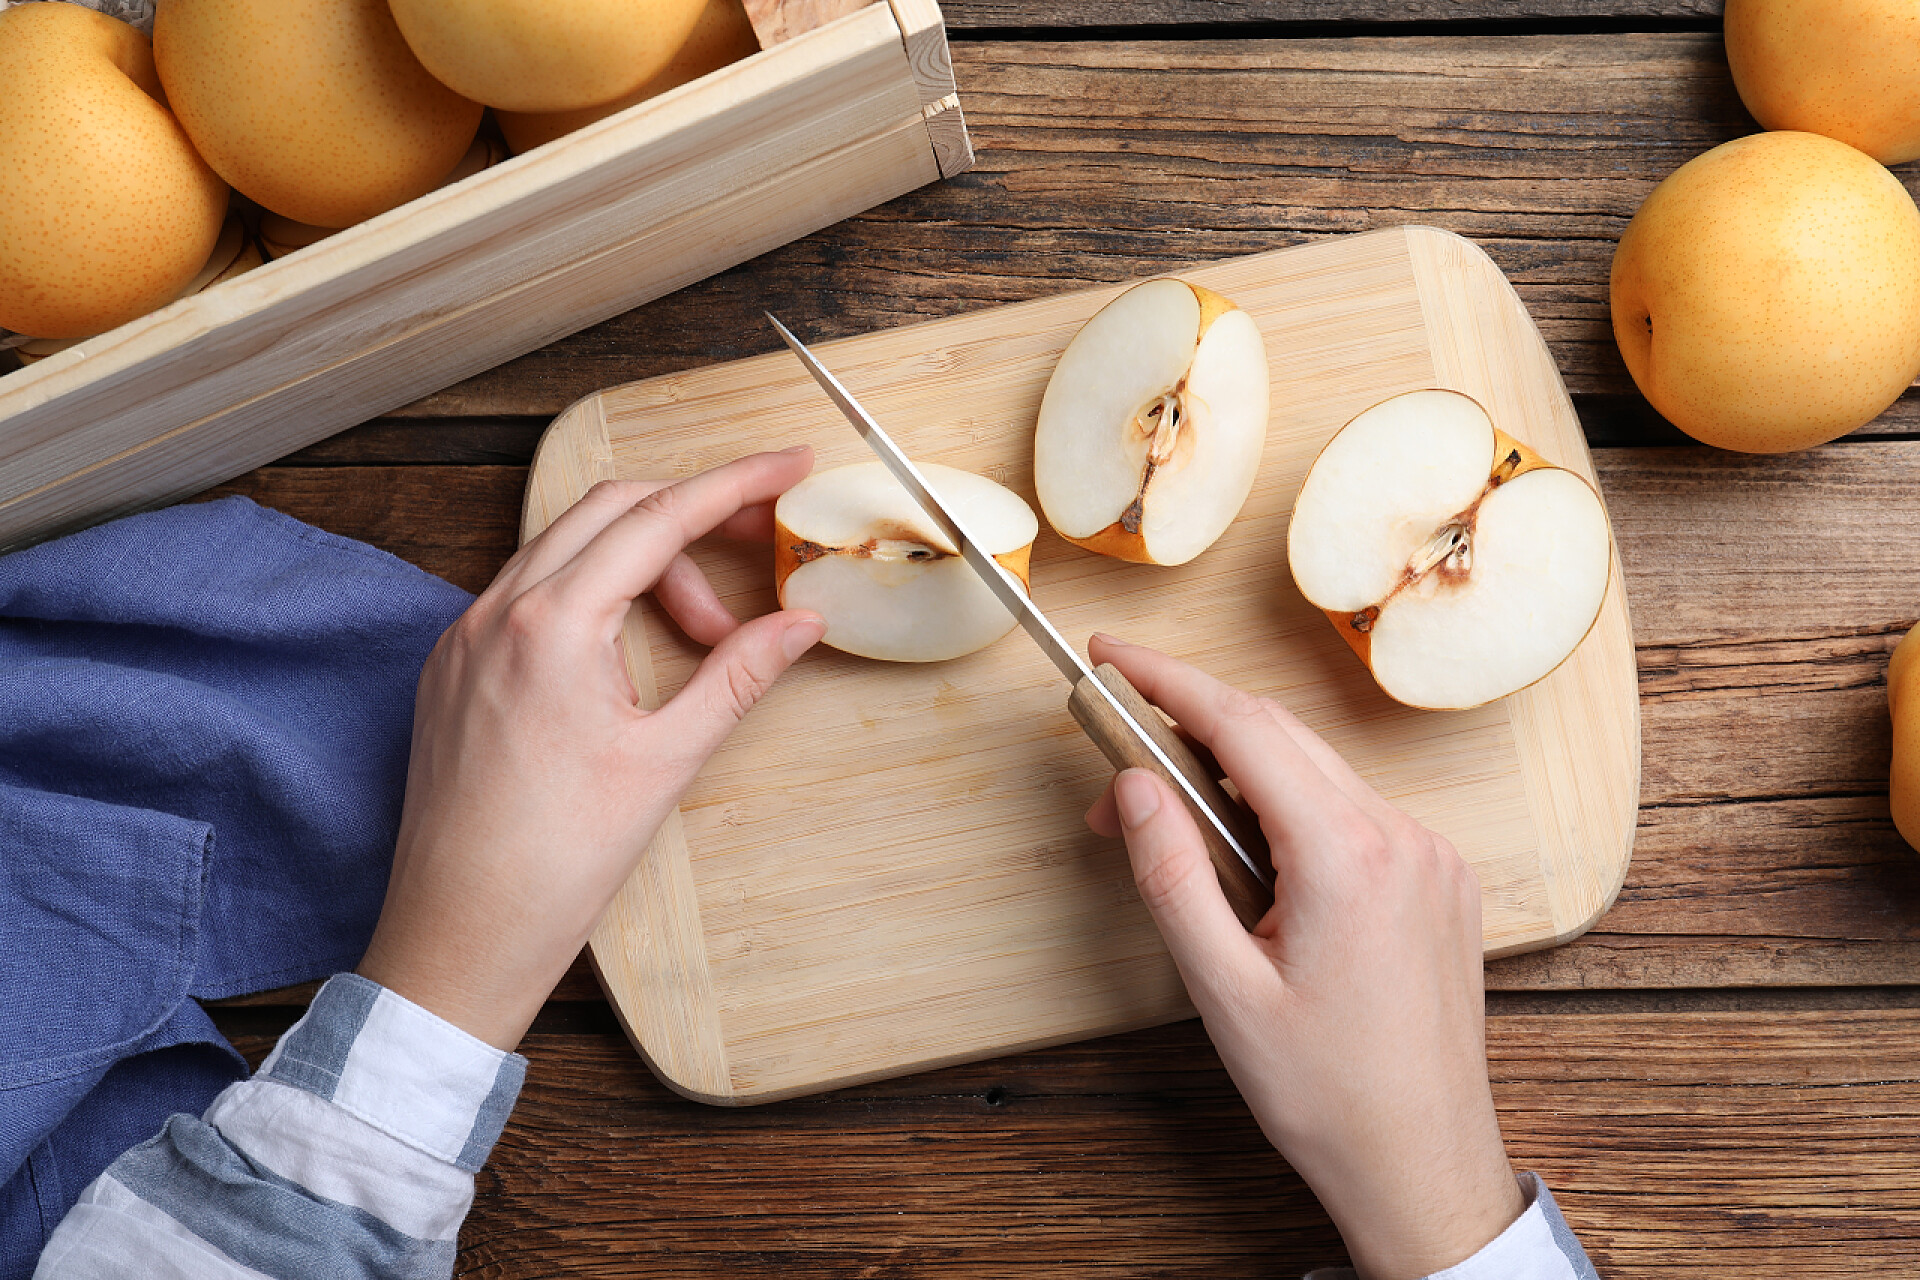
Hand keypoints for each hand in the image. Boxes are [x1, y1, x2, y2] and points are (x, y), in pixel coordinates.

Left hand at [357, 448, 826, 1049]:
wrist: (458, 936)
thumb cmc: (554, 864)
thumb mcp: (667, 763)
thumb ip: (738, 675)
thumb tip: (801, 623)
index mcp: (551, 625)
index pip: (659, 518)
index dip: (734, 484)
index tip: (788, 465)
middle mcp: (494, 613)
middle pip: (610, 510)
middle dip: (691, 518)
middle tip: (758, 545)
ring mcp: (462, 637)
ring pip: (565, 547)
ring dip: (642, 563)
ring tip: (700, 635)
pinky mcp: (449, 669)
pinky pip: (527, 591)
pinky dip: (591, 594)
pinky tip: (629, 653)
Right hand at [1083, 634, 1523, 1279]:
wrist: (1422, 1163)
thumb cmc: (1326, 1094)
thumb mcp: (1222, 989)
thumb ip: (1170, 873)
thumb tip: (1133, 784)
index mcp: (1349, 855)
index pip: (1243, 725)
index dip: (1167, 679)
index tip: (1111, 654)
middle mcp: (1402, 837)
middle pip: (1280, 736)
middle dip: (1189, 730)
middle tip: (1114, 764)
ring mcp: (1431, 856)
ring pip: (1317, 770)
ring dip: (1239, 774)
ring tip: (1172, 825)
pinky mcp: (1441, 879)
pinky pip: (1353, 809)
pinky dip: (1291, 806)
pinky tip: (1250, 851)